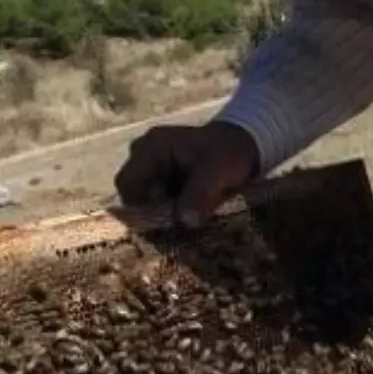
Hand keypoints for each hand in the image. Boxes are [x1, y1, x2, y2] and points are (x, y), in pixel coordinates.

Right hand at [114, 122, 259, 227]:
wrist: (245, 145)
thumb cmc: (228, 152)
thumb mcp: (217, 170)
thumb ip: (200, 193)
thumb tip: (185, 220)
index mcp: (151, 148)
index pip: (127, 183)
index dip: (140, 206)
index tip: (165, 221)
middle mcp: (145, 158)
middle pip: (135, 195)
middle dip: (155, 214)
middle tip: (179, 227)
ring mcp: (153, 170)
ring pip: (148, 202)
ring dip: (165, 216)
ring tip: (188, 223)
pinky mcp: (165, 182)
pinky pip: (160, 204)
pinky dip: (173, 214)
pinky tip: (191, 219)